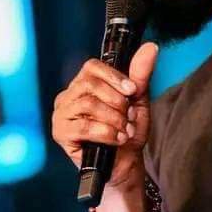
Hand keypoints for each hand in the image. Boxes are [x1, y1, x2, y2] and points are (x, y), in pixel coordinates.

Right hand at [51, 43, 158, 187]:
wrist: (126, 164)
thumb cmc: (128, 132)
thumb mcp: (138, 101)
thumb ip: (140, 75)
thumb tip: (151, 47)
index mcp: (84, 84)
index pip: (92, 67)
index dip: (114, 77)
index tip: (132, 91)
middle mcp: (69, 96)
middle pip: (89, 84)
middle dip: (117, 102)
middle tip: (130, 117)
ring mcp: (62, 114)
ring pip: (87, 104)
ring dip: (113, 118)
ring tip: (125, 130)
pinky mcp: (61, 133)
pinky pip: (82, 126)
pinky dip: (105, 132)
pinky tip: (117, 139)